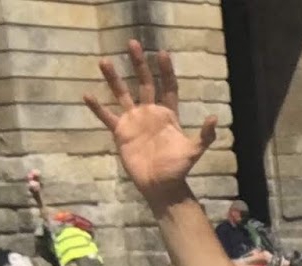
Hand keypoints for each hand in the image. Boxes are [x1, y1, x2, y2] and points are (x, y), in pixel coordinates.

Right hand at [84, 40, 216, 204]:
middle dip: (139, 64)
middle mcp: (150, 113)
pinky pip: (106, 117)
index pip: (167, 87)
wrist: (161, 186)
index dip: (165, 71)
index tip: (162, 53)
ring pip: (122, 94)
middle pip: (144, 83)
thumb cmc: (178, 168)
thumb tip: (214, 118)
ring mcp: (134, 121)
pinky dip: (97, 107)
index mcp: (168, 114)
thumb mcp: (194, 151)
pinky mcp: (121, 132)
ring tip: (104, 61)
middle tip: (132, 43)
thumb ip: (204, 135)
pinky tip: (87, 94)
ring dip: (113, 78)